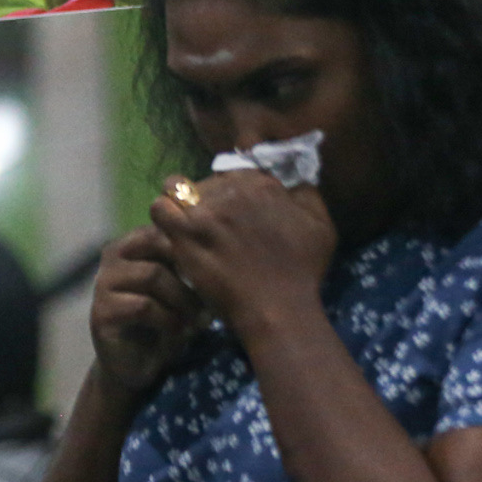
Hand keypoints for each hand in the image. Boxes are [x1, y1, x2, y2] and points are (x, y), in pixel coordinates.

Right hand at [88, 225, 204, 394]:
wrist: (136, 366)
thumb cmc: (166, 321)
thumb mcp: (182, 288)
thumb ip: (191, 265)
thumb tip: (226, 248)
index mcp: (134, 243)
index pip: (165, 225)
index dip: (194, 244)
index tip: (219, 268)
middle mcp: (114, 255)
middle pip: (157, 242)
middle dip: (188, 268)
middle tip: (211, 294)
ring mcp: (103, 283)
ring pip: (152, 274)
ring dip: (183, 298)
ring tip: (200, 319)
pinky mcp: (101, 313)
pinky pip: (143, 306)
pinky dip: (168, 319)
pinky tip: (180, 331)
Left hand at [150, 171, 334, 339]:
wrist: (278, 309)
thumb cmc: (302, 272)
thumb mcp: (321, 225)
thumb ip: (306, 193)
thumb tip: (292, 177)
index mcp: (262, 184)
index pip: (236, 172)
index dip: (233, 190)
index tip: (235, 211)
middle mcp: (232, 190)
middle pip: (207, 180)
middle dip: (209, 197)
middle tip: (213, 224)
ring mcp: (205, 212)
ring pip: (178, 187)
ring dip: (180, 201)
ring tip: (187, 223)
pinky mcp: (185, 234)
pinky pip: (160, 209)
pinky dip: (164, 216)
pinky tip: (173, 232)